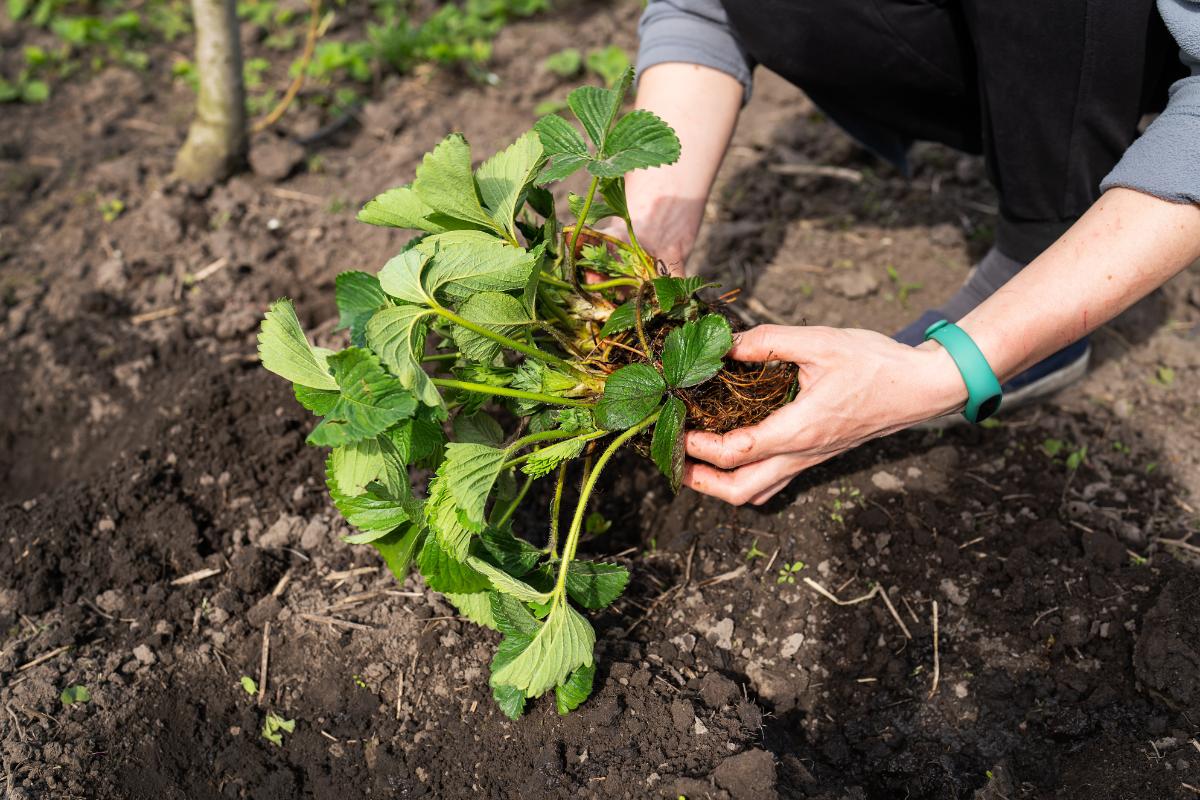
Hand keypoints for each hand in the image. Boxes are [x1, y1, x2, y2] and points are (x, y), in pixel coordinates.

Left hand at [683, 325, 966, 504]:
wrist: (920, 387)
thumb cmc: (875, 362)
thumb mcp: (820, 341)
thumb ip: (769, 341)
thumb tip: (725, 344)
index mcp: (799, 429)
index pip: (736, 451)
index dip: (699, 446)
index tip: (674, 430)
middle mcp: (802, 453)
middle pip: (741, 491)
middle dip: (702, 481)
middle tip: (674, 461)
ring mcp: (810, 460)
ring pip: (757, 492)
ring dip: (721, 484)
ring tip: (694, 463)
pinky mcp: (817, 456)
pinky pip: (775, 482)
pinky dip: (747, 479)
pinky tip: (733, 459)